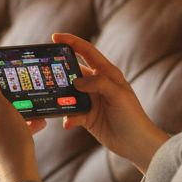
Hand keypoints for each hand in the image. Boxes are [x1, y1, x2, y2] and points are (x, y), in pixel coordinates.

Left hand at [0, 66, 44, 181]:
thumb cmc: (12, 141)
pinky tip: (38, 125)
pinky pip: (10, 128)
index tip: (7, 71)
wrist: (18, 174)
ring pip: (4, 115)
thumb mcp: (3, 110)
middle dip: (12, 96)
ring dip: (21, 111)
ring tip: (37, 112)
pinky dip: (22, 124)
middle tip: (26, 90)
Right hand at [52, 32, 168, 172]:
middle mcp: (97, 84)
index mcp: (107, 73)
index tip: (54, 37)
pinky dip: (68, 117)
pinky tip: (68, 123)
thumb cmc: (132, 116)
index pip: (87, 51)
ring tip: (51, 98)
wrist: (136, 144)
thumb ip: (98, 83)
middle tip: (44, 70)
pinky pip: (71, 113)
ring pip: (69, 93)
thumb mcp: (118, 95)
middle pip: (73, 71)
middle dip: (59, 70)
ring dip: (61, 96)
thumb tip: (76, 81)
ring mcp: (91, 100)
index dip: (71, 42)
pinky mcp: (86, 116)